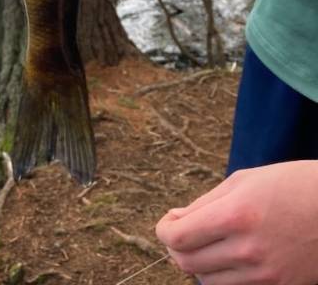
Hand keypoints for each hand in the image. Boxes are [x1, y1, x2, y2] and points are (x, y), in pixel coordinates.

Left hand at [155, 161, 317, 284]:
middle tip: (182, 231)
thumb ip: (207, 203)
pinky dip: (222, 276)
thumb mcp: (245, 181)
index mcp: (235, 215)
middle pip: (186, 262)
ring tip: (207, 242)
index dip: (164, 229)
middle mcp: (247, 250)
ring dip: (199, 262)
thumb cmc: (292, 185)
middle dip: (176, 246)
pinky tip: (228, 256)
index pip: (177, 236)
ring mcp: (264, 275)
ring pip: (207, 281)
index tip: (168, 221)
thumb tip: (178, 220)